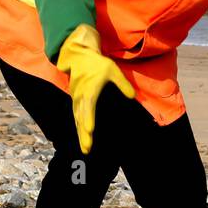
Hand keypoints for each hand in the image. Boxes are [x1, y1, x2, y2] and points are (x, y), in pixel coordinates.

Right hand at [55, 23, 134, 153]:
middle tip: (87, 148)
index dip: (88, 118)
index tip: (89, 130)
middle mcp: (80, 97)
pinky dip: (79, 128)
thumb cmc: (97, 64)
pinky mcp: (75, 101)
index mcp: (89, 90)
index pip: (88, 106)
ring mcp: (76, 100)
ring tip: (85, 149)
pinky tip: (83, 139)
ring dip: (81, 135)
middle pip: (81, 118)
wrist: (79, 57)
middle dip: (84, 134)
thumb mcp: (112, 70)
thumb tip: (132, 96)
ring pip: (77, 120)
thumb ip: (122, 84)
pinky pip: (76, 117)